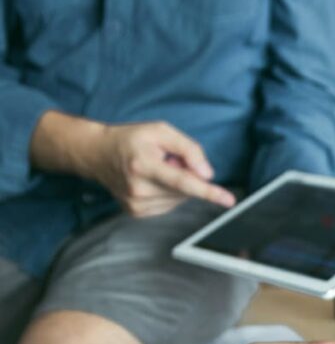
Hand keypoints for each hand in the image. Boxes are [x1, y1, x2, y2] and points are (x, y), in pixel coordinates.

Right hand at [30, 112, 235, 216]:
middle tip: (168, 160)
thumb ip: (188, 149)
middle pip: (185, 190)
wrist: (97, 154)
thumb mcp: (161, 131)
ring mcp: (136, 204)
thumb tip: (207, 174)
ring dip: (178, 185)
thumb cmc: (131, 139)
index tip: (228, 200)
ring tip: (157, 170)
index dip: (208, 191)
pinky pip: (169, 205)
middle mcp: (139, 188)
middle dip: (187, 175)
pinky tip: (154, 182)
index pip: (183, 182)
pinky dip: (169, 194)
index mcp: (144, 165)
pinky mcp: (136, 212)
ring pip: (179, 199)